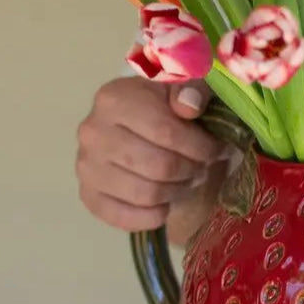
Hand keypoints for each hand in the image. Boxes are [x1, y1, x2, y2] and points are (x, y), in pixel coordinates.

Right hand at [76, 76, 225, 231]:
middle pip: (159, 167)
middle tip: (202, 167)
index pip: (166, 132)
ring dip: (176, 192)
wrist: (134, 125)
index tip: (217, 149)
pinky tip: (165, 202)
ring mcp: (86, 166)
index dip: (200, 147)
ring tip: (185, 180)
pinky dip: (153, 216)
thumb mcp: (184, 87)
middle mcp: (93, 132)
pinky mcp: (88, 195)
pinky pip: (125, 217)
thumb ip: (193, 89)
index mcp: (114, 99)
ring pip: (147, 194)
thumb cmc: (165, 106)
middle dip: (191, 171)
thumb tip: (189, 107)